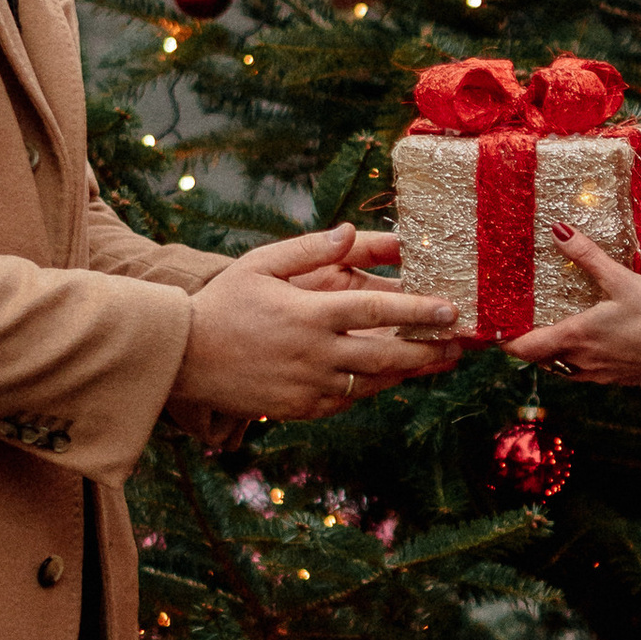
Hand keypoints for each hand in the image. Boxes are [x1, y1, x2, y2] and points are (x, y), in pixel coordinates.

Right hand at [171, 225, 461, 420]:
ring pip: (373, 383)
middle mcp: (314, 354)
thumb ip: (310, 247)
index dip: (419, 310)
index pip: (377, 311)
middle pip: (387, 355)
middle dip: (429, 350)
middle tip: (459, 343)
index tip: (451, 309)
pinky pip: (348, 401)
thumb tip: (352, 231)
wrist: (181, 357)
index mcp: (309, 314)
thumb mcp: (261, 264)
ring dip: (409, 373)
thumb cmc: (222, 302)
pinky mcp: (300, 408)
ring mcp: (308, 386)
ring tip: (438, 361)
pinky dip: (372, 388)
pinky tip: (389, 376)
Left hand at [507, 229, 640, 386]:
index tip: (495, 331)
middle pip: (541, 360)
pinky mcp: (617, 379)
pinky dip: (578, 359)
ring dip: (555, 353)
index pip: (525, 349)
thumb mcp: (621, 279)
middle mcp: (581, 362)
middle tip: (524, 323)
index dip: (506, 342)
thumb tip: (559, 230)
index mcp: (576, 337)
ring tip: (556, 330)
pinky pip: (586, 372)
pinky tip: (593, 343)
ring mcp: (599, 375)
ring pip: (564, 368)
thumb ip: (588, 256)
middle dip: (531, 344)